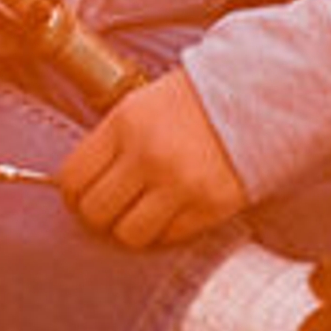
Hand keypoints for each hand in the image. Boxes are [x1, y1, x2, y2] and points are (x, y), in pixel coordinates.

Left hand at [58, 70, 248, 249]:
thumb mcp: (141, 105)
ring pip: (129, 234)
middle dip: (100, 216)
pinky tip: (173, 213)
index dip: (73, 196)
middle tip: (113, 210)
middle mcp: (147, 154)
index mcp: (124, 123)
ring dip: (132, 229)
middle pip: (96, 212)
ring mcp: (179, 183)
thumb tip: (83, 186)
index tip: (83, 198)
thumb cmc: (194, 99)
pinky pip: (170, 237)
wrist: (257, 92)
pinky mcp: (209, 205)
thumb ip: (112, 142)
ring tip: (143, 215)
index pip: (73, 178)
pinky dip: (167, 231)